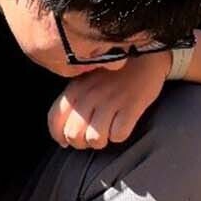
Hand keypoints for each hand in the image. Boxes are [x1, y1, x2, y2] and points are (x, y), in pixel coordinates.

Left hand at [48, 52, 169, 149]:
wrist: (145, 56)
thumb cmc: (113, 74)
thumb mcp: (85, 81)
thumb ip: (73, 102)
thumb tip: (63, 135)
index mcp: (75, 88)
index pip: (55, 119)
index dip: (58, 136)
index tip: (65, 142)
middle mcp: (90, 95)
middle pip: (74, 134)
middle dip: (81, 143)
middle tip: (90, 138)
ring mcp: (111, 100)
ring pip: (95, 138)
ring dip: (100, 142)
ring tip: (107, 133)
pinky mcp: (132, 106)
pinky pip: (118, 135)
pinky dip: (119, 136)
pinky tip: (121, 127)